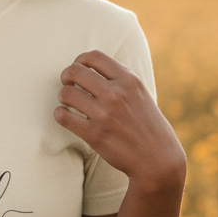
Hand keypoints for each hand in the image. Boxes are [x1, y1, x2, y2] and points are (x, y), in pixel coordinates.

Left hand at [54, 50, 185, 193]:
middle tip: (67, 84)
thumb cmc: (147, 125)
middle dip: (66, 76)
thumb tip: (91, 66)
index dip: (79, 60)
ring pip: (66, 93)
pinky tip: (65, 117)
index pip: (93, 56)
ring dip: (63, 96)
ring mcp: (105, 114)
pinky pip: (63, 117)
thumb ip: (120, 78)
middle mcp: (116, 94)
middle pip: (75, 71)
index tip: (78, 70)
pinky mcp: (95, 134)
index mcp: (129, 80)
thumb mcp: (140, 94)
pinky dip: (59, 115)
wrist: (157, 159)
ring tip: (68, 103)